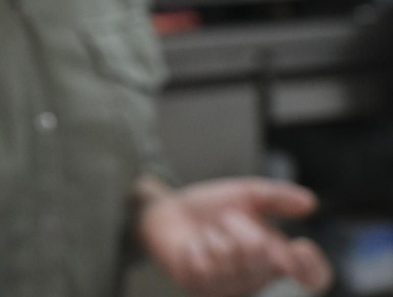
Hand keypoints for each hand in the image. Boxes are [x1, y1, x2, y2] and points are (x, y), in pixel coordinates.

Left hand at [137, 177, 332, 295]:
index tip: (300, 246)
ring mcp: (229, 289)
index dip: (312, 268)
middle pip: (261, 252)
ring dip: (214, 233)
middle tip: (225, 221)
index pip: (312, 277)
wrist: (168, 211)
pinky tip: (192, 247)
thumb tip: (310, 202)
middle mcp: (258, 280)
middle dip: (239, 224)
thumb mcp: (247, 194)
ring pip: (231, 254)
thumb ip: (277, 197)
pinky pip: (205, 263)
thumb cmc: (212, 207)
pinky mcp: (201, 289)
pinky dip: (195, 245)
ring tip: (208, 235)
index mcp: (278, 260)